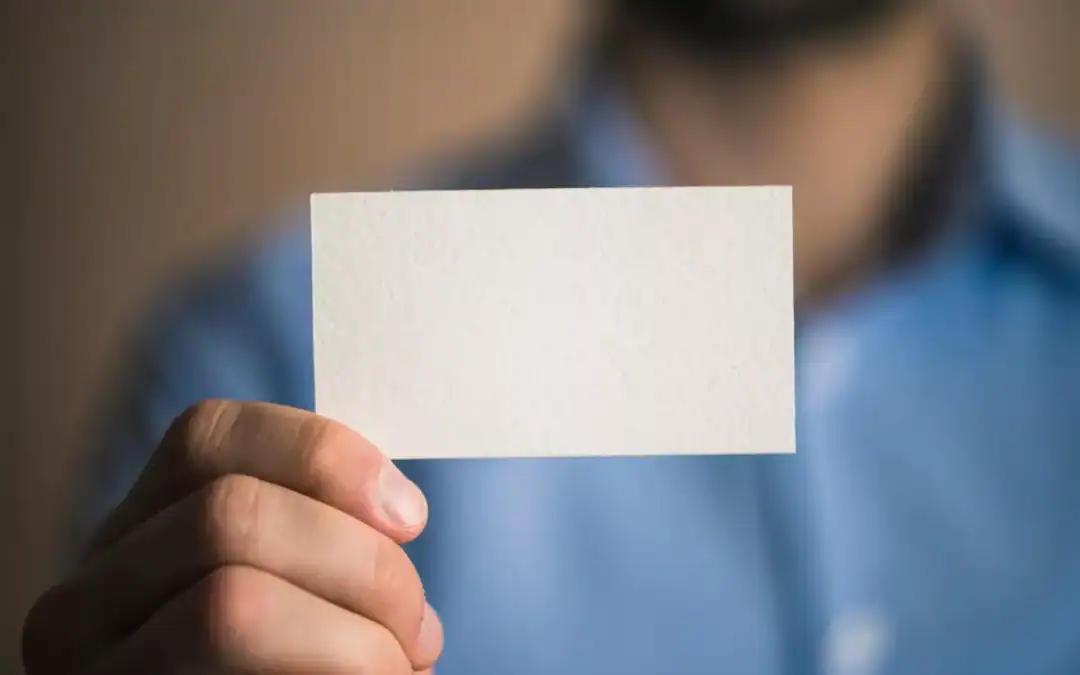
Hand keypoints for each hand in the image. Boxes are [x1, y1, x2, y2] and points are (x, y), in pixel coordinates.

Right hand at [23, 400, 441, 673]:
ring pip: (232, 604)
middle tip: (418, 629)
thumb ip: (308, 535)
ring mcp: (95, 671)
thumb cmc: (288, 668)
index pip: (206, 436)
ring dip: (355, 639)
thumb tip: (393, 509)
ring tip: (399, 668)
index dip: (324, 454)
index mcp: (131, 540)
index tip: (408, 516)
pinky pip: (245, 671)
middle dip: (361, 563)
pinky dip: (337, 673)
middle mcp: (81, 600)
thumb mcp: (286, 591)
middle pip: (231, 515)